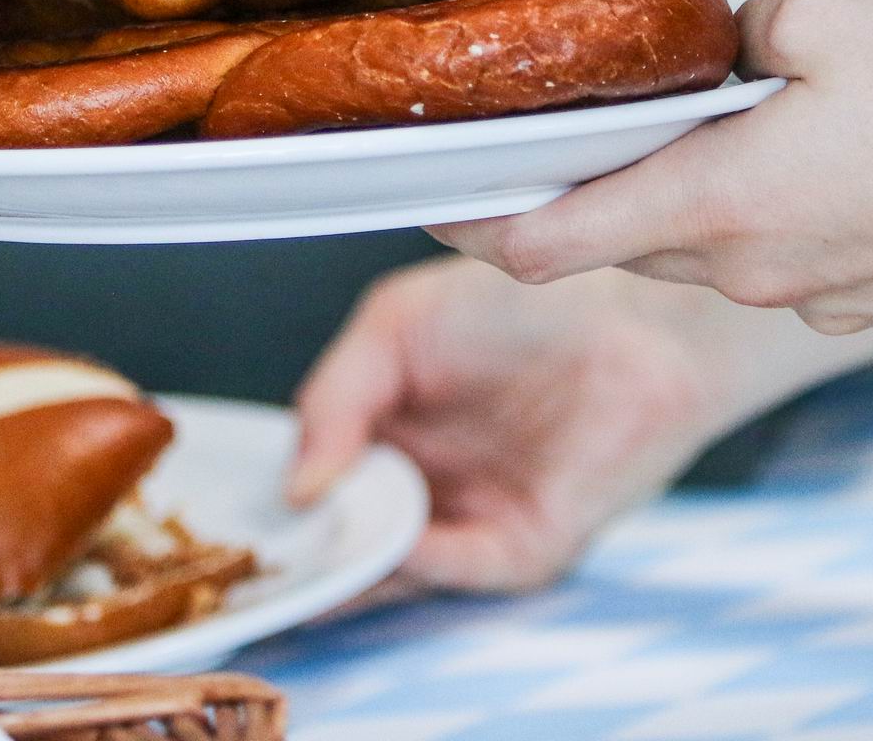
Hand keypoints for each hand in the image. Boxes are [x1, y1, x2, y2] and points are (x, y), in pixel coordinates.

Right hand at [286, 257, 735, 591]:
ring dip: (350, 564)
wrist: (636, 319)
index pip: (310, 478)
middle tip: (256, 550)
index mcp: (382, 429)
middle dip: (300, 548)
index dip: (275, 497)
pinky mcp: (521, 546)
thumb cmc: (526, 305)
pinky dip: (418, 561)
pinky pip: (457, 565)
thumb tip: (296, 483)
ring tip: (309, 554)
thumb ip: (334, 396)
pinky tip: (390, 539)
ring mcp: (468, 520)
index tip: (236, 512)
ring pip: (389, 565)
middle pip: (341, 534)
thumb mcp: (397, 325)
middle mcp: (420, 482)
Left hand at [431, 0, 872, 333]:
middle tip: (576, 127)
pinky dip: (757, 222)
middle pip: (618, 241)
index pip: (546, 241)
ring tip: (716, 128)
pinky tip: (807, 165)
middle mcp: (747, 270)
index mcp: (718, 201)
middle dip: (586, 192)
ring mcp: (805, 299)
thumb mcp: (831, 13)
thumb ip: (731, 28)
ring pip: (696, 253)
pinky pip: (770, 268)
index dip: (471, 225)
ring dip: (679, 201)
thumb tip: (702, 44)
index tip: (426, 204)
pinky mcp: (857, 307)